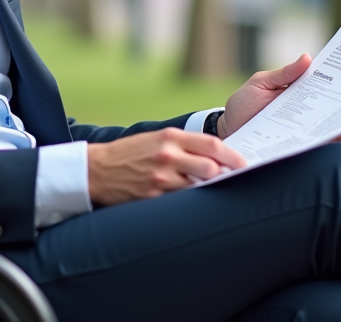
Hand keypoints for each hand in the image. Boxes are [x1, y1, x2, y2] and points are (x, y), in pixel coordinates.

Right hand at [87, 128, 245, 206]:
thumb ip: (183, 145)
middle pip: (210, 167)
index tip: (243, 163)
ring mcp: (160, 177)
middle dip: (225, 175)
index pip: (212, 144)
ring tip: (213, 191)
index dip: (233, 155)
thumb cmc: (130, 153)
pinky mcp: (152, 196)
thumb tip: (214, 155)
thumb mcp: (156, 139)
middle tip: (234, 180)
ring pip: (198, 186)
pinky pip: (180, 200)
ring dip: (208, 189)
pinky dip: (189, 200)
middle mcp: (167, 155)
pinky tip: (192, 202)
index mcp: (170, 137)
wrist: (97, 169)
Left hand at [216, 54, 340, 142]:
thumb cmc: (243, 104)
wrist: (226, 132)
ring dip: (340, 133)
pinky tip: (332, 146)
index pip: (325, 90)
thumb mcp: (261, 83)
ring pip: (326, 133)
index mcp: (299, 94)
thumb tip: (307, 58)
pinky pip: (312, 149)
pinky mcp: (293, 149)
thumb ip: (284, 74)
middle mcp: (304, 115)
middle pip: (331, 114)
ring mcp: (300, 133)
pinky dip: (323, 148)